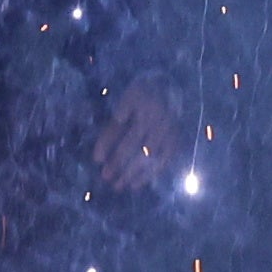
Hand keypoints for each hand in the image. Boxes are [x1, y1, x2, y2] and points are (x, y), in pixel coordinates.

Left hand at [90, 78, 180, 193]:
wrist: (170, 85)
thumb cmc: (143, 92)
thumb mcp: (127, 98)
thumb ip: (117, 119)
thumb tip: (107, 139)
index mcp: (139, 104)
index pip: (119, 127)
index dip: (106, 143)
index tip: (96, 159)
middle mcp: (154, 119)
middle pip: (132, 144)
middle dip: (118, 162)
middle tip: (105, 177)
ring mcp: (166, 131)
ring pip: (147, 156)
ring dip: (132, 173)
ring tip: (118, 186)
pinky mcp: (175, 141)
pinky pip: (162, 162)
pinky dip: (149, 175)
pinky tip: (136, 184)